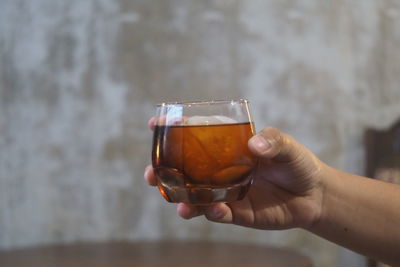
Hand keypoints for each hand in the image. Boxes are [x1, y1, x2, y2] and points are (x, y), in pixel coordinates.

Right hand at [145, 119, 325, 229]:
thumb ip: (274, 141)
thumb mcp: (287, 146)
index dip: (173, 130)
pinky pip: (220, 214)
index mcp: (227, 147)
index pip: (196, 137)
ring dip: (183, 200)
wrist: (313, 195)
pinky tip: (215, 210)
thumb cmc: (297, 163)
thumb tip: (254, 145)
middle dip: (164, 172)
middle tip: (151, 174)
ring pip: (196, 197)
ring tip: (180, 204)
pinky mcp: (238, 212)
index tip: (155, 124)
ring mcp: (226, 192)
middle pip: (185, 171)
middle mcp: (221, 170)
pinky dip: (214, 213)